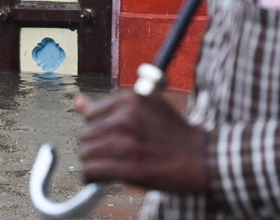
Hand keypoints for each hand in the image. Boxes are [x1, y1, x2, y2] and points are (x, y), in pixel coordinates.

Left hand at [75, 91, 208, 192]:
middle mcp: (125, 117)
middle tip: (107, 155)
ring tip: (104, 167)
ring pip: (86, 153)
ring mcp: (128, 142)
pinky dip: (91, 177)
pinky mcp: (130, 167)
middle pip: (85, 134)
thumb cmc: (172, 133)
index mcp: (129, 99)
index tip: (106, 138)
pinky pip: (93, 171)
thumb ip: (109, 106)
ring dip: (92, 163)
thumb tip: (78, 102)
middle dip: (93, 146)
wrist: (201, 157)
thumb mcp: (144, 107)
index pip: (90, 114)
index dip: (97, 128)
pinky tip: (97, 179)